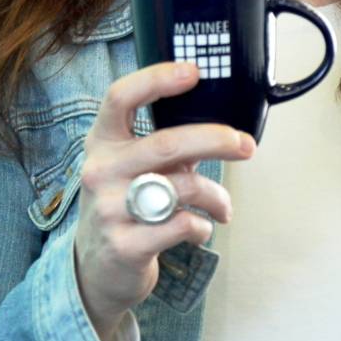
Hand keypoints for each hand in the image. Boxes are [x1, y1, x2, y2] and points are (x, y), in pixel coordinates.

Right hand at [74, 60, 255, 340]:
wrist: (95, 268)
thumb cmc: (125, 202)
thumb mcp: (129, 166)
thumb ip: (162, 143)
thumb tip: (218, 125)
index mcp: (102, 140)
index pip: (120, 97)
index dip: (156, 79)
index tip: (194, 72)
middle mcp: (101, 170)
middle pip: (166, 144)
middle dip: (214, 140)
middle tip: (245, 145)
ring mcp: (109, 209)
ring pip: (182, 188)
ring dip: (215, 196)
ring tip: (224, 206)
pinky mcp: (124, 245)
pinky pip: (181, 225)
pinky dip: (201, 227)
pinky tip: (200, 229)